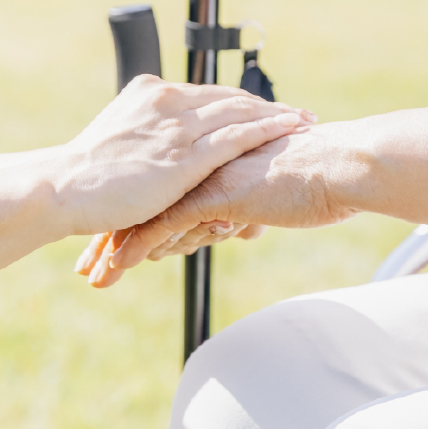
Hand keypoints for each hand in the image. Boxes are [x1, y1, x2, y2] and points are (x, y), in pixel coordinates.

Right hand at [44, 75, 311, 235]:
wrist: (61, 189)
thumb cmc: (82, 179)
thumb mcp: (115, 145)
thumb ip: (143, 141)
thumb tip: (157, 158)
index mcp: (149, 93)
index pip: (207, 95)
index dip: (240, 102)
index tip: (265, 108)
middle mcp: (166, 101)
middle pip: (230, 98)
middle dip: (267, 106)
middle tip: (298, 113)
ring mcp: (176, 126)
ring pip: (240, 112)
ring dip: (277, 115)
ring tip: (306, 122)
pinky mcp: (183, 156)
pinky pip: (237, 136)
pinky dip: (268, 129)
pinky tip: (291, 130)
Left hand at [75, 109, 427, 286]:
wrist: (340, 167)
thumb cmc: (316, 178)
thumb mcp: (269, 193)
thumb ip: (245, 204)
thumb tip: (239, 222)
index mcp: (209, 155)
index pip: (159, 184)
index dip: (131, 210)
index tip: (108, 233)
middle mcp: (199, 161)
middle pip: (142, 198)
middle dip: (112, 232)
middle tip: (87, 260)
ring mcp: (203, 176)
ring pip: (145, 213)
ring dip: (115, 247)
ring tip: (93, 273)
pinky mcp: (212, 195)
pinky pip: (163, 225)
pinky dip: (135, 248)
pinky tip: (115, 268)